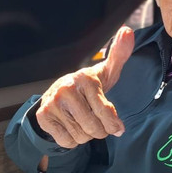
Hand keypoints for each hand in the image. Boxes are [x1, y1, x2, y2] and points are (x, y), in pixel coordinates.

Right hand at [36, 26, 134, 147]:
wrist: (58, 92)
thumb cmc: (89, 85)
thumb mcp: (106, 71)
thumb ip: (119, 54)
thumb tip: (127, 31)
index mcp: (86, 79)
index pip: (106, 112)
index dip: (114, 125)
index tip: (118, 128)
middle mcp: (67, 90)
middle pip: (93, 128)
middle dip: (101, 132)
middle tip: (99, 125)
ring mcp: (53, 103)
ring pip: (81, 136)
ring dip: (86, 136)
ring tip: (84, 122)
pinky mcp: (43, 116)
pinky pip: (66, 141)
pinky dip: (72, 140)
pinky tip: (71, 126)